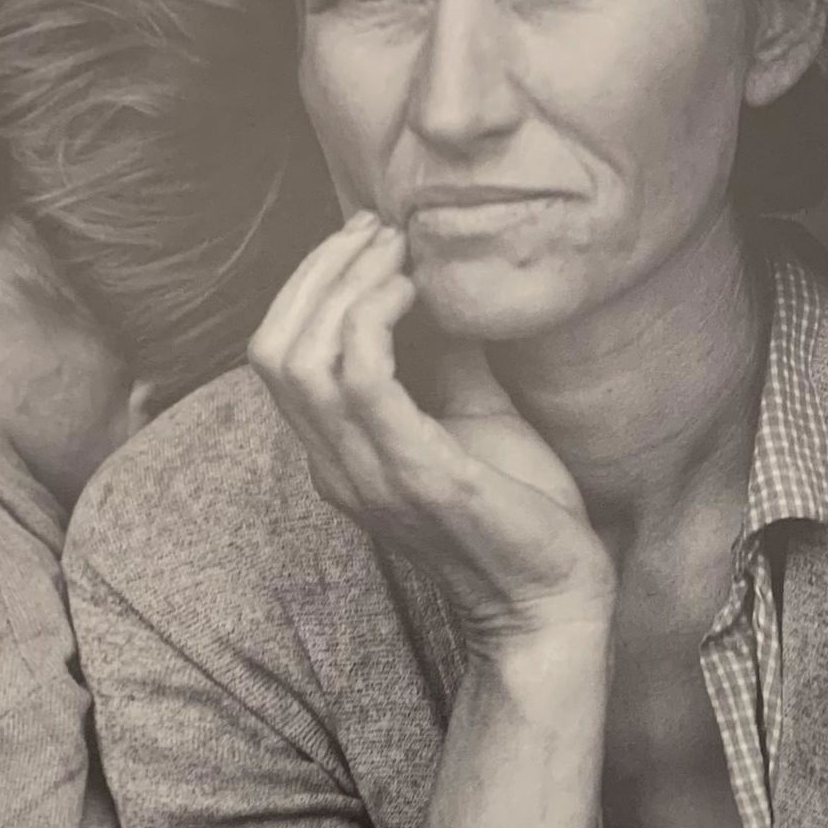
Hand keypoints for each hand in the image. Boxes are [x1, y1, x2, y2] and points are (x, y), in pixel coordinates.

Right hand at [249, 212, 614, 643]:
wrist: (554, 599)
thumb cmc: (519, 511)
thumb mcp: (473, 416)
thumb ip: (445, 357)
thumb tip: (444, 282)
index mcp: (339, 455)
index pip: (277, 356)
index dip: (309, 285)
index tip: (367, 236)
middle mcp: (336, 468)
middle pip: (272, 348)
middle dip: (318, 271)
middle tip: (377, 228)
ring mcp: (368, 475)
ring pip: (301, 358)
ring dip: (345, 284)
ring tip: (397, 249)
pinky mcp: (414, 475)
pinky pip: (361, 380)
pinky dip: (375, 318)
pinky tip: (416, 291)